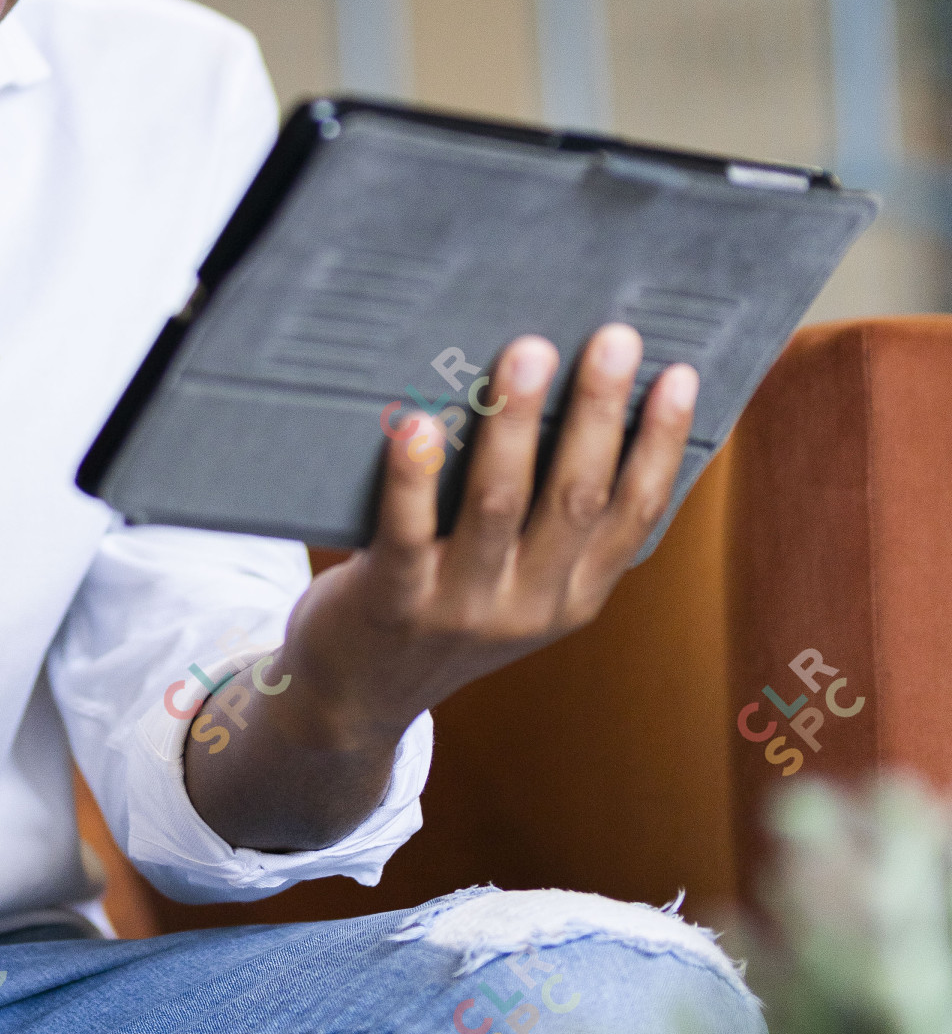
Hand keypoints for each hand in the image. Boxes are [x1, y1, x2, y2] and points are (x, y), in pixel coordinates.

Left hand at [284, 324, 698, 749]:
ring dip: (515, 424)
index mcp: (576, 593)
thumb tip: (581, 396)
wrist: (356, 697)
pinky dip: (414, 478)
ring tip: (527, 353)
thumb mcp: (520, 580)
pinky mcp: (392, 605)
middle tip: (614, 336)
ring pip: (498, 505)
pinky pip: (406, 534)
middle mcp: (531, 604)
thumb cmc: (444, 606)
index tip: (678, 373)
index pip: (635, 512)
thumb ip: (551, 516)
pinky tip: (418, 423)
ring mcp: (462, 608)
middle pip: (576, 497)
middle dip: (599, 412)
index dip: (662, 444)